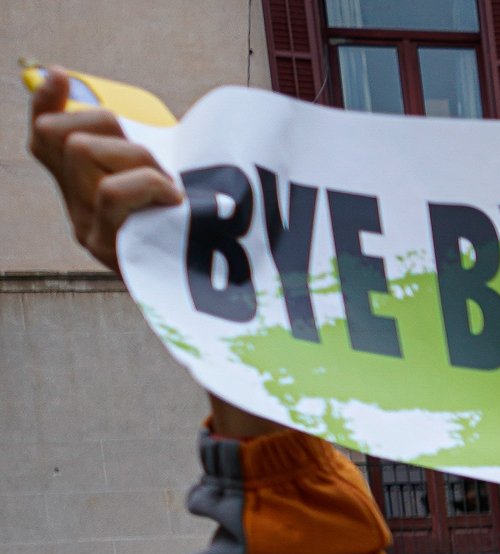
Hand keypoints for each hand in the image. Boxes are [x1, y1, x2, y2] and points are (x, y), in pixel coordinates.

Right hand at [24, 69, 179, 275]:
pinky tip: (175, 202)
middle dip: (113, 128)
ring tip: (170, 187)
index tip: (61, 75)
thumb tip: (128, 111)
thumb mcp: (168, 178)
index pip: (45, 136)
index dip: (45, 102)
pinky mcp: (104, 248)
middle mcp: (74, 204)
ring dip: (136, 156)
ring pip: (84, 151)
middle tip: (155, 161)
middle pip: (65, 135)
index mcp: (83, 185)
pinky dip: (149, 184)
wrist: (213, 291)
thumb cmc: (196, 229)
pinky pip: (110, 191)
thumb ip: (145, 148)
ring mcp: (85, 226)